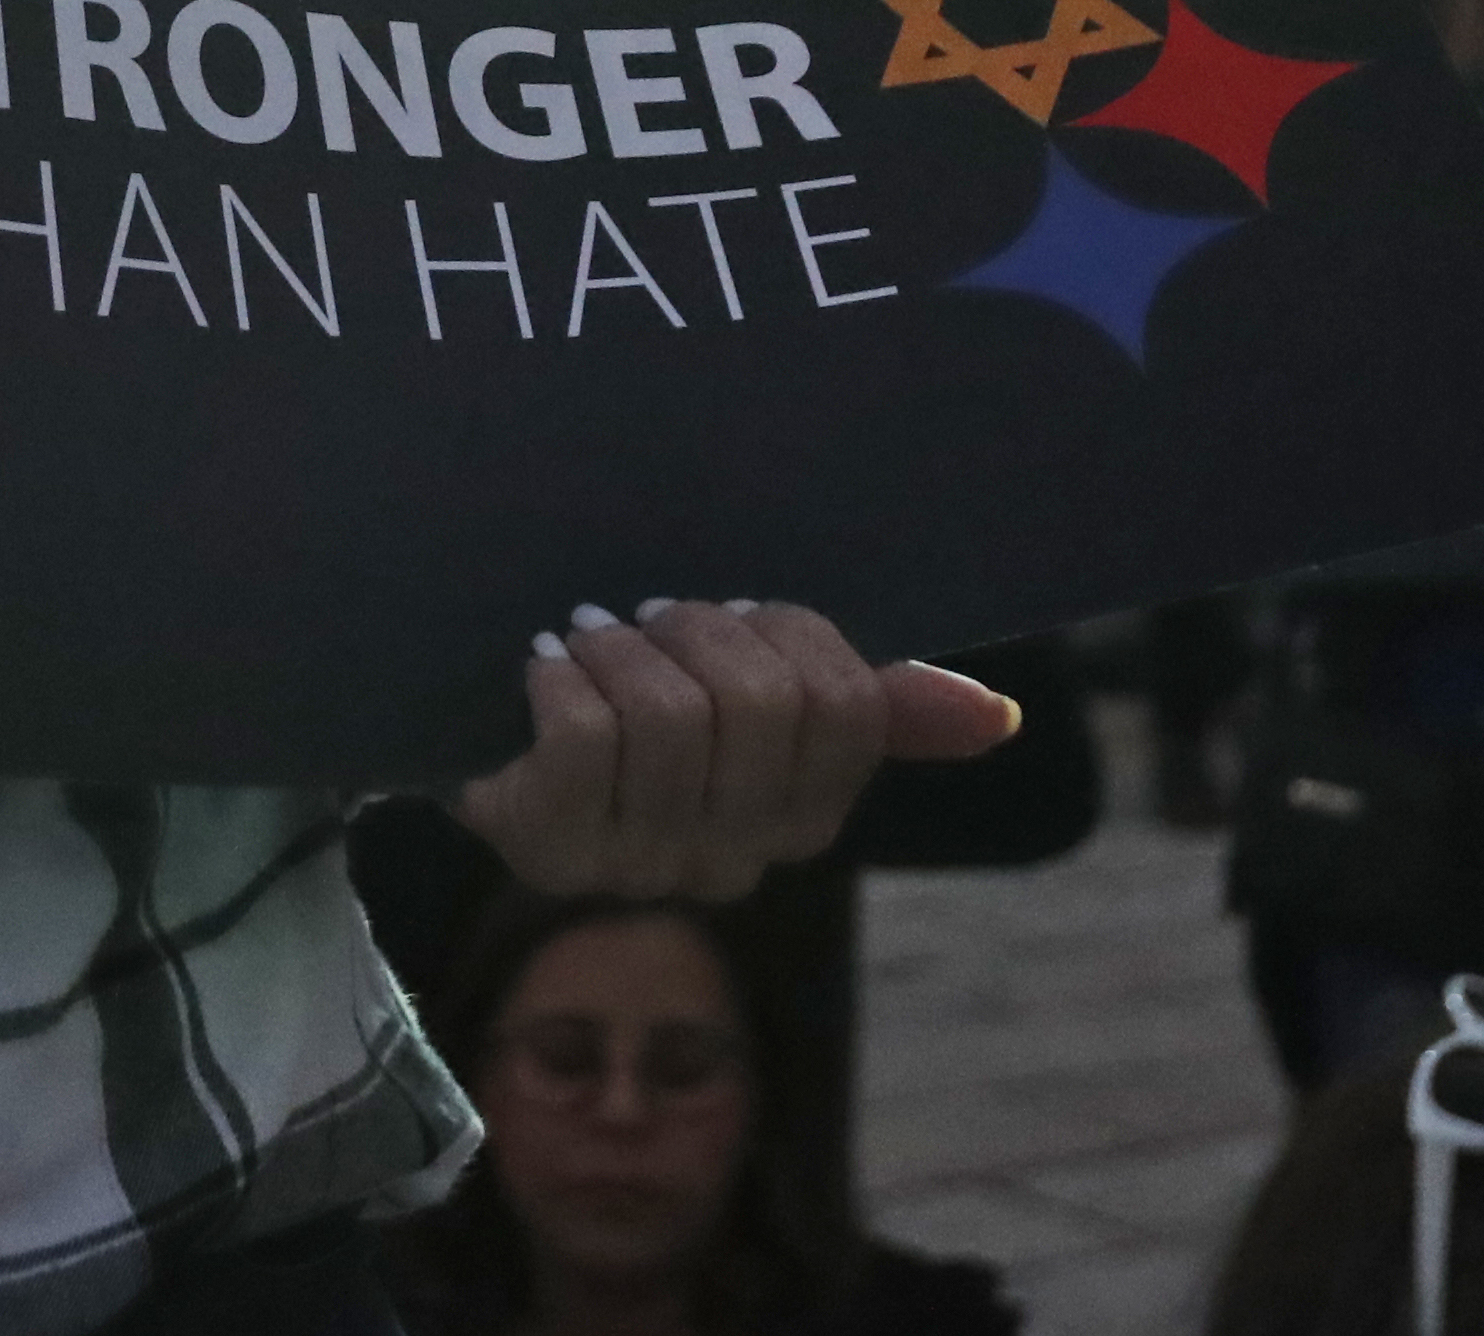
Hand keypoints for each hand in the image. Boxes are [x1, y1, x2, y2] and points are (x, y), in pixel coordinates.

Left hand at [451, 598, 1016, 901]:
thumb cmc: (632, 698)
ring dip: (624, 647)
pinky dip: (565, 676)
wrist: (484, 727)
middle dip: (702, 629)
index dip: (791, 632)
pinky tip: (546, 668)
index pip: (849, 706)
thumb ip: (876, 704)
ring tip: (592, 639)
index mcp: (799, 817)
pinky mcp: (550, 848)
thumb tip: (998, 715)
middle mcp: (732, 860)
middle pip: (763, 706)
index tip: (733, 618)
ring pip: (671, 719)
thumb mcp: (755, 687)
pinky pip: (588, 741)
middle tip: (651, 619)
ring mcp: (639, 866)